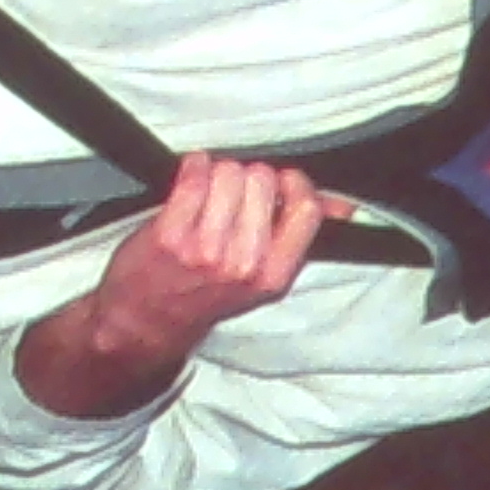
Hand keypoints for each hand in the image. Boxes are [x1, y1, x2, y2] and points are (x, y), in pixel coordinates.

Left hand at [18, 154, 329, 415]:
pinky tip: (189, 178)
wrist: (147, 322)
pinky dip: (192, 167)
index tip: (278, 184)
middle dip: (248, 177)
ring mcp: (206, 249)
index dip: (291, 184)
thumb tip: (342, 205)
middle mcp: (243, 265)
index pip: (304, 209)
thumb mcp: (262, 276)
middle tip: (231, 197)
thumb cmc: (205, 293)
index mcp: (275, 276)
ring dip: (217, 173)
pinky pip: (194, 175)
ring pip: (228, 172)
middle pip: (263, 180)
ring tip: (207, 194)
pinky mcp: (170, 234)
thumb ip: (299, 236)